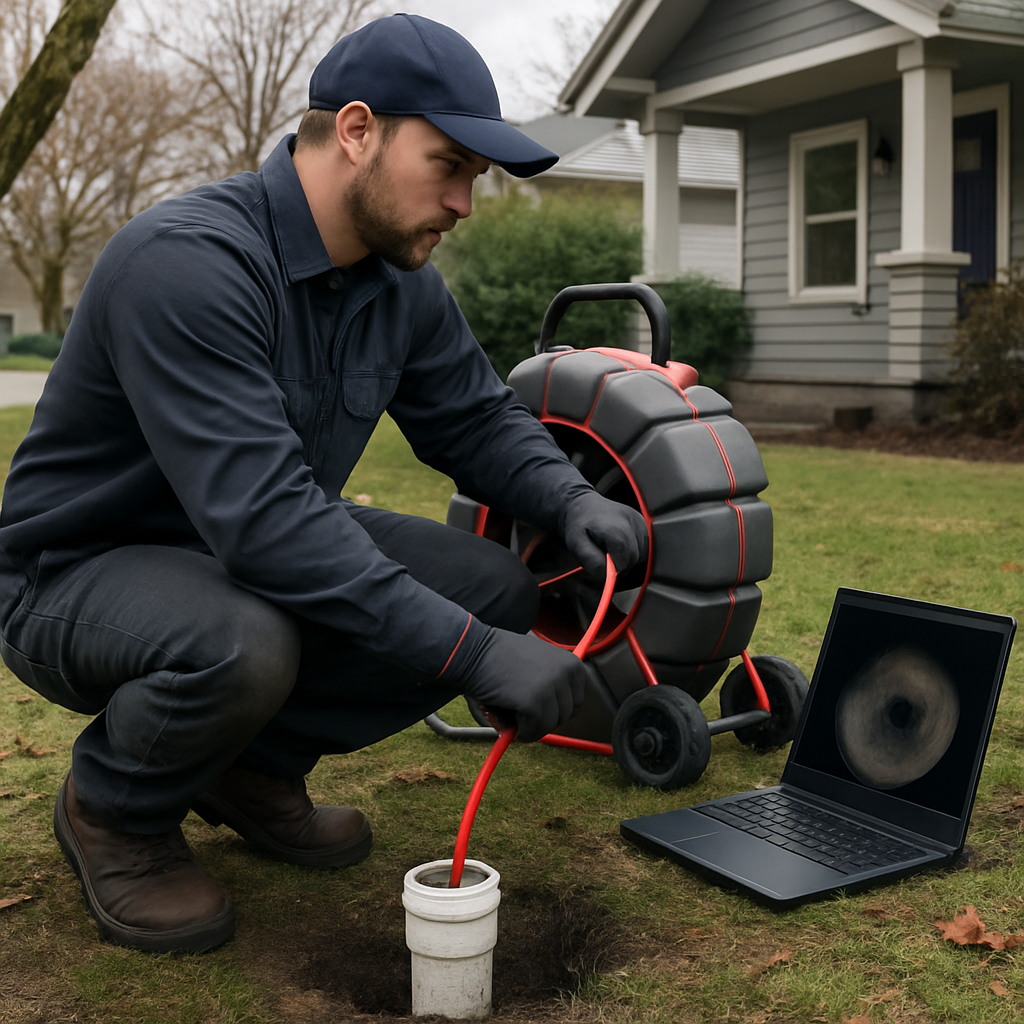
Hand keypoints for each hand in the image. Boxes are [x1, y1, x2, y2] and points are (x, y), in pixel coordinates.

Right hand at [458, 627, 585, 741]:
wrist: (471, 650)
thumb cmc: (498, 657)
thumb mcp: (536, 665)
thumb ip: (550, 687)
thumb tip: (553, 720)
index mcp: (571, 664)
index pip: (576, 701)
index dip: (555, 710)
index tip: (540, 711)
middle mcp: (566, 674)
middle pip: (566, 715)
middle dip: (543, 719)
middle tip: (521, 714)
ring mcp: (551, 688)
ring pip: (549, 725)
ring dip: (530, 726)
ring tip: (510, 712)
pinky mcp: (534, 703)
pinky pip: (533, 730)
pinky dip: (520, 732)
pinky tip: (506, 719)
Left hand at [563, 491, 647, 577]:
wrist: (582, 506)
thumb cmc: (579, 526)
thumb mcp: (577, 546)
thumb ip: (594, 563)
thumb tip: (610, 577)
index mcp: (616, 529)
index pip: (624, 561)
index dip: (613, 569)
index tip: (603, 564)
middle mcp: (632, 523)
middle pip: (634, 558)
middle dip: (620, 563)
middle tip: (605, 555)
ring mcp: (640, 521)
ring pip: (642, 554)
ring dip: (628, 557)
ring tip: (612, 547)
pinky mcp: (644, 522)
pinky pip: (645, 546)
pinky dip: (634, 550)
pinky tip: (621, 544)